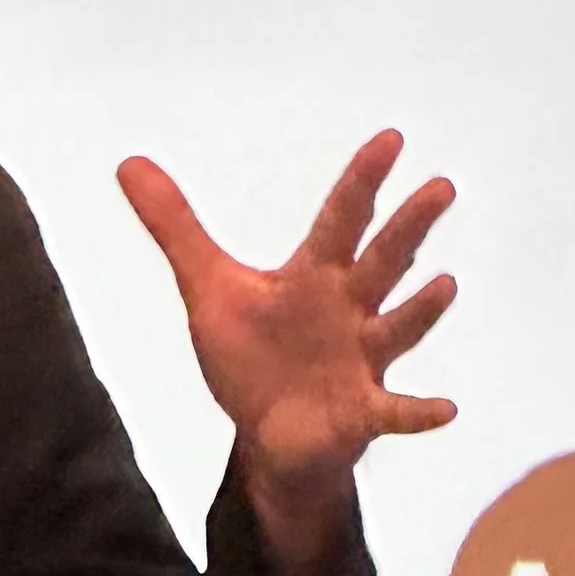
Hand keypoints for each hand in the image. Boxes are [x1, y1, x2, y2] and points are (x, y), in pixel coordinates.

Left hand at [117, 133, 457, 570]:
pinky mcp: (360, 411)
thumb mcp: (209, 286)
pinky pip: (395, 410)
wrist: (269, 437)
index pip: (342, 218)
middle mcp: (347, 310)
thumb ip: (174, 226)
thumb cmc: (253, 355)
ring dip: (421, 309)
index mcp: (315, 275)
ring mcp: (360, 361)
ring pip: (396, 328)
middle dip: (409, 226)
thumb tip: (128, 163)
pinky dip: (419, 411)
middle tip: (442, 185)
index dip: (362, 178)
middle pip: (382, 261)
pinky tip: (446, 408)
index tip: (391, 138)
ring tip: (446, 283)